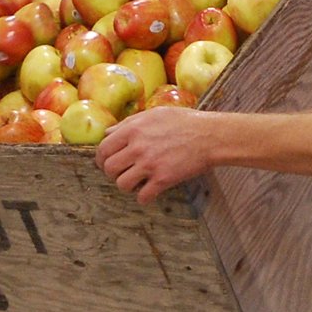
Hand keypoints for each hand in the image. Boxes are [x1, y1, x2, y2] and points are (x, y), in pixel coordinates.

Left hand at [95, 108, 214, 203]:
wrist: (210, 136)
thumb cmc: (184, 121)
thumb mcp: (154, 114)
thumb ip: (129, 123)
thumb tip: (109, 133)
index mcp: (133, 130)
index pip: (103, 149)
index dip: (102, 158)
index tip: (106, 163)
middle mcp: (137, 147)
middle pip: (109, 168)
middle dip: (112, 173)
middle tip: (121, 173)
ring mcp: (150, 164)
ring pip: (122, 184)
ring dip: (127, 186)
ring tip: (136, 182)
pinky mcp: (163, 179)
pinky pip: (142, 197)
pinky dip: (144, 197)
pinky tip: (150, 192)